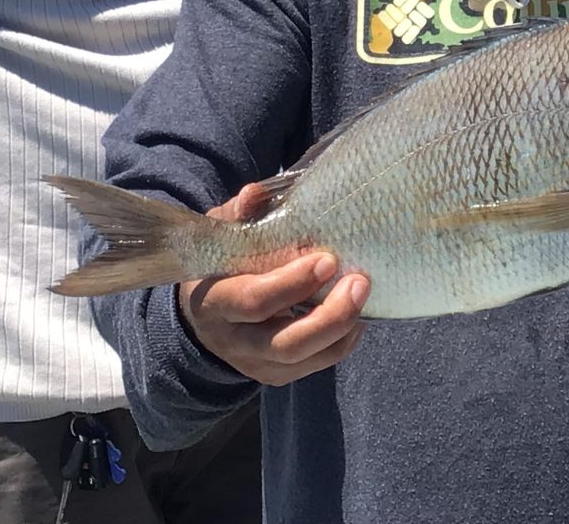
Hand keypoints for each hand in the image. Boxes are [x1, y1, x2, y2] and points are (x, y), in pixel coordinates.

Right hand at [178, 182, 368, 384]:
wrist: (204, 312)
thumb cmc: (221, 263)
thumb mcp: (221, 234)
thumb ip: (238, 214)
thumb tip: (256, 193)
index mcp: (214, 302)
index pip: (253, 302)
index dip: (291, 284)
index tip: (326, 260)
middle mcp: (233, 341)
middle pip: (285, 343)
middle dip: (329, 316)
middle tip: (360, 282)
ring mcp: (254, 364)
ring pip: (303, 359)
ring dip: (341, 329)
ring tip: (363, 294)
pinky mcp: (275, 375)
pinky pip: (315, 366)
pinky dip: (341, 342)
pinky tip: (357, 316)